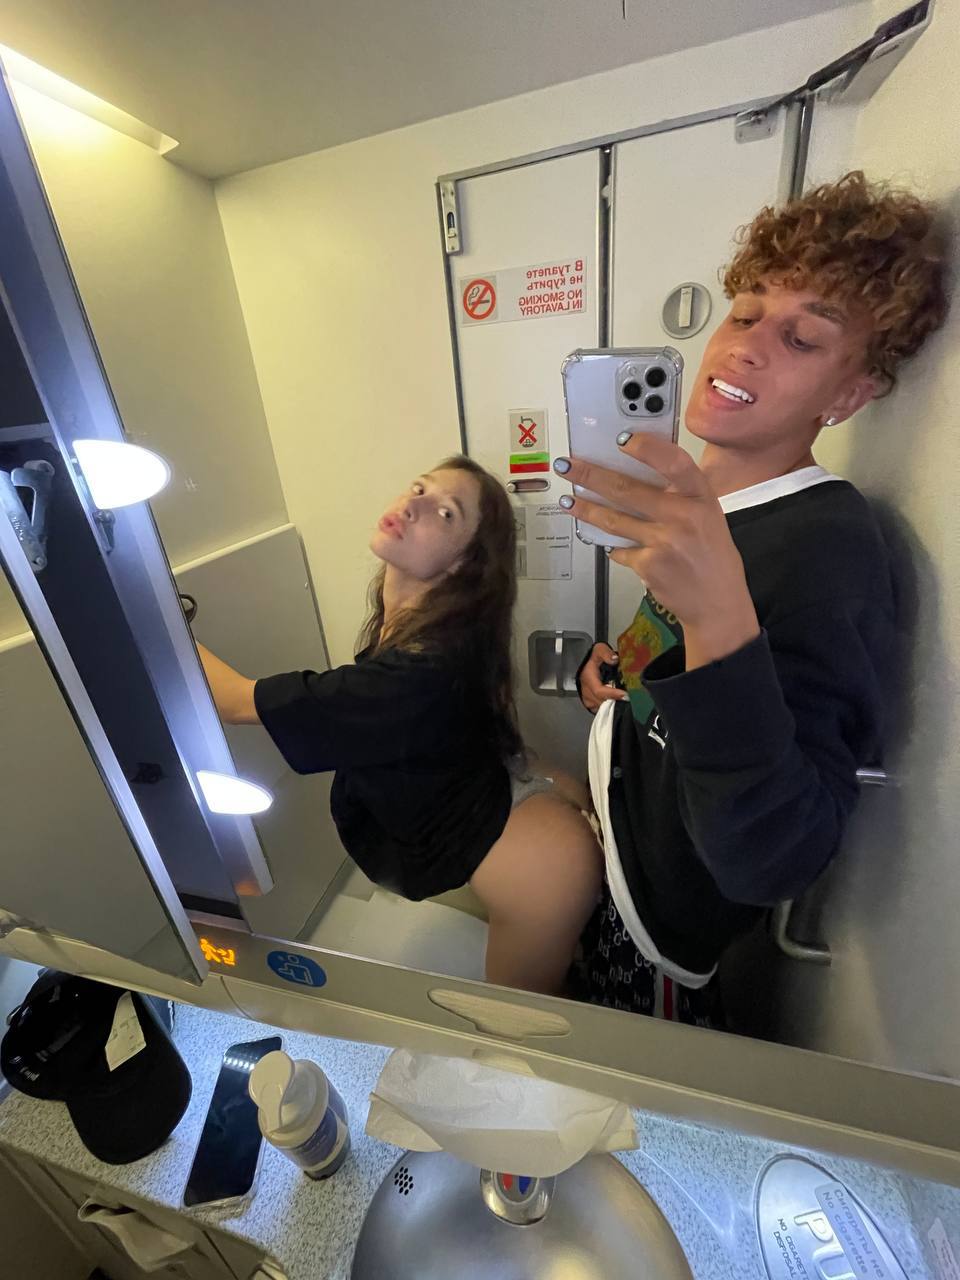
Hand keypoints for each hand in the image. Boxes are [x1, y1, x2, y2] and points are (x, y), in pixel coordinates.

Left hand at [557, 434, 760, 668]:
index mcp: (701, 497)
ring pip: (613, 520)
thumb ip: (679, 495)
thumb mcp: (708, 515)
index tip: (621, 439)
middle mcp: (684, 516)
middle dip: (590, 475)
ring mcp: (665, 542)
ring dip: (585, 509)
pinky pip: (620, 550)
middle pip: (627, 489)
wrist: (717, 603)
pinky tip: (610, 544)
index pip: (674, 462)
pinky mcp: (649, 565)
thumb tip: (634, 471)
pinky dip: (614, 547)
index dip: (647, 448)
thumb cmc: (711, 555)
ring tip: (568, 500)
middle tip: (567, 466)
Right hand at [579, 642, 628, 712]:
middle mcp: (586, 691)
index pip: (599, 690)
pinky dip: (611, 709)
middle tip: (632, 699)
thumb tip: (614, 659)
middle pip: (602, 702)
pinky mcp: (591, 705)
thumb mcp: (599, 650)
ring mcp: (587, 699)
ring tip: (627, 701)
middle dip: (616, 702)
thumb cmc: (595, 659)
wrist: (588, 666)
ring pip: (602, 708)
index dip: (612, 694)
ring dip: (614, 705)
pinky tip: (619, 704)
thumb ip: (606, 653)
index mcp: (588, 678)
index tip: (626, 695)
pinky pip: (601, 710)